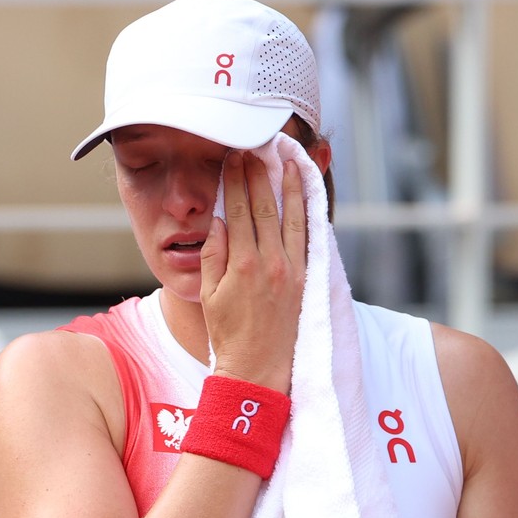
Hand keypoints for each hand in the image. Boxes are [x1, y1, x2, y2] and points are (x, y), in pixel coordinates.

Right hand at [198, 150, 305, 393]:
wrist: (257, 369)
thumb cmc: (228, 335)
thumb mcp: (208, 295)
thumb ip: (214, 255)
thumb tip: (220, 220)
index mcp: (243, 264)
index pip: (239, 210)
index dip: (237, 180)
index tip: (234, 157)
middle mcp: (272, 262)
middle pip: (267, 207)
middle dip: (261, 174)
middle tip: (257, 148)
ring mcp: (293, 269)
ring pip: (294, 216)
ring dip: (292, 186)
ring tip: (290, 160)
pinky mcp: (306, 279)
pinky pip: (309, 236)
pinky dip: (309, 212)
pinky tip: (307, 196)